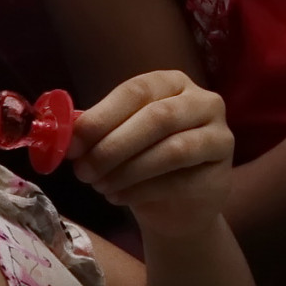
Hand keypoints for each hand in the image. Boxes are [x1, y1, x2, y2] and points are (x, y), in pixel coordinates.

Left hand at [69, 73, 233, 241]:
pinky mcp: (222, 170)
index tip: (73, 145)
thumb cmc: (141, 160)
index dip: (102, 117)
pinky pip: (179, 180)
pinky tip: (118, 197)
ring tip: (100, 186)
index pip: (137, 91)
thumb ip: (95, 130)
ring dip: (127, 171)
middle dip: (113, 147)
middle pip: (157, 118)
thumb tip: (64, 135)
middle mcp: (203, 102)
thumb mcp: (115, 138)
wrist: (176, 203)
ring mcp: (219, 135)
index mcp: (172, 83)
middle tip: (83, 171)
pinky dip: (141, 191)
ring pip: (172, 151)